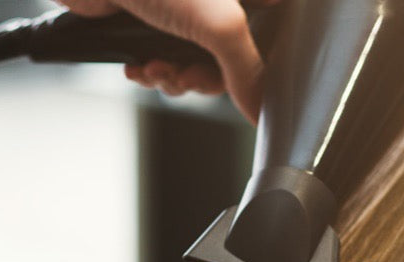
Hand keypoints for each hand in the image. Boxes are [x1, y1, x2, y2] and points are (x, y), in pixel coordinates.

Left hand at [58, 0, 276, 119]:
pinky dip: (150, 71)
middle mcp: (218, 5)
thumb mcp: (219, 25)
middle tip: (186, 77)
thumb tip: (259, 110)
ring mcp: (185, 13)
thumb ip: (246, 69)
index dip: (252, 72)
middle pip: (227, 60)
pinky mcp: (154, 22)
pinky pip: (162, 59)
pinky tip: (138, 65)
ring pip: (193, 64)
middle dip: (201, 78)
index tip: (240, 89)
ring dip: (172, 78)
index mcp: (245, 2)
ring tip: (155, 68)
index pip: (265, 44)